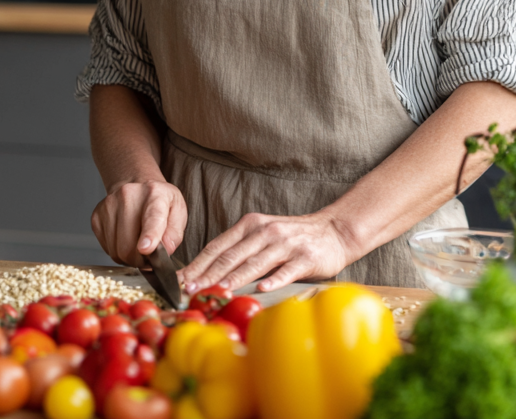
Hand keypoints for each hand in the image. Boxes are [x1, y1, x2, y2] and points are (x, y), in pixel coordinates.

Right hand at [91, 179, 187, 267]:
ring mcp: (109, 206)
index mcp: (155, 194)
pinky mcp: (97, 217)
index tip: (146, 248)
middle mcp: (128, 196)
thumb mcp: (178, 211)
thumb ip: (174, 233)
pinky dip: (118, 251)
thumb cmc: (159, 201)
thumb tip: (166, 250)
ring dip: (129, 257)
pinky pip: (107, 249)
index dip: (149, 235)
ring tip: (138, 244)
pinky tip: (126, 239)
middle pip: (129, 245)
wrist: (137, 185)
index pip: (152, 217)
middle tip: (149, 256)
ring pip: (116, 251)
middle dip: (140, 260)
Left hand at [179, 211, 357, 293]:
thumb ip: (240, 249)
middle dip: (209, 274)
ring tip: (219, 290)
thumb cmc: (293, 237)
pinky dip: (274, 279)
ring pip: (256, 262)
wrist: (333, 230)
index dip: (199, 263)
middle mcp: (265, 231)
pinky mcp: (305, 257)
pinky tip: (262, 288)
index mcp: (251, 225)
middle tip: (192, 289)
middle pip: (232, 255)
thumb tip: (207, 273)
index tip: (182, 280)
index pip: (218, 246)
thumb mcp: (263, 235)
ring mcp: (286, 243)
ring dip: (235, 277)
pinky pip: (287, 270)